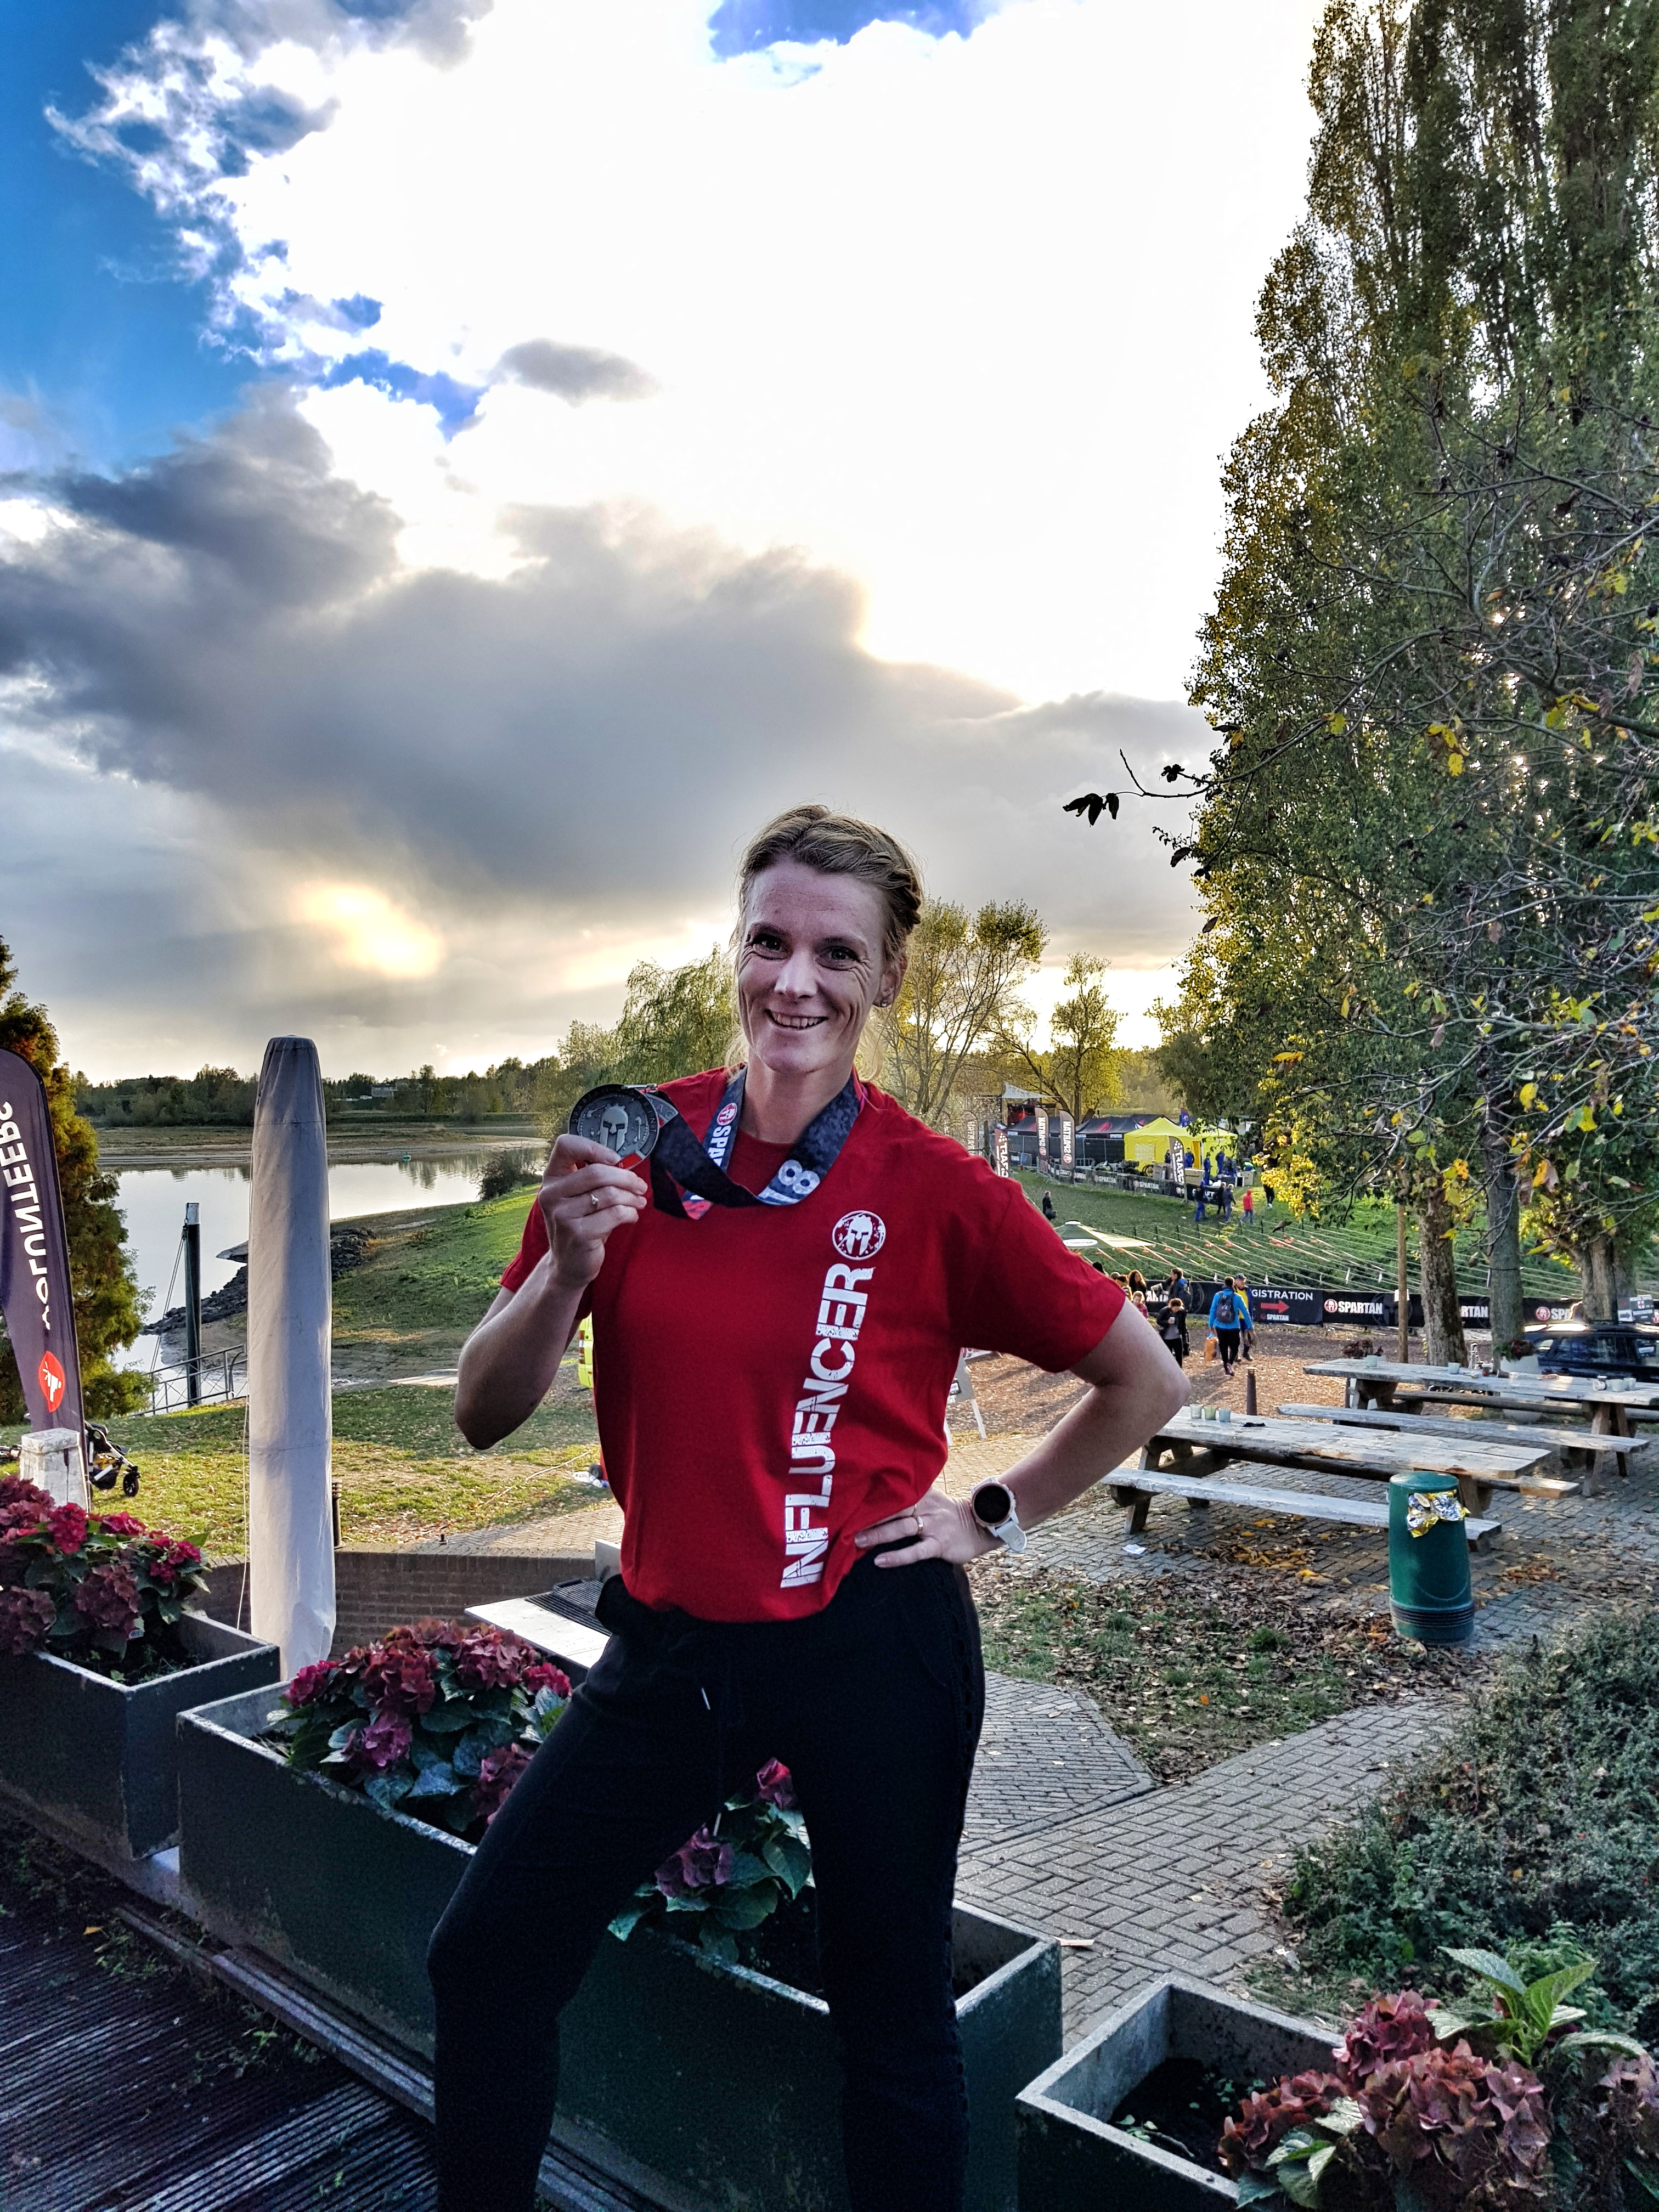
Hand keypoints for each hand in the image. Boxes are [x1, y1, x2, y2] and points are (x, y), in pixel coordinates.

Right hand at [537, 1135, 648, 1290]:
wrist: (568, 1264)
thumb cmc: (580, 1224)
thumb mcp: (578, 1198)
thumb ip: (592, 1179)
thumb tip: (626, 1165)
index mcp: (552, 1178)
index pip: (566, 1145)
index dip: (593, 1147)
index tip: (615, 1159)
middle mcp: (551, 1194)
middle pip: (597, 1172)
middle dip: (626, 1178)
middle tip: (639, 1185)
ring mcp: (562, 1215)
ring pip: (609, 1194)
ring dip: (631, 1197)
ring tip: (639, 1202)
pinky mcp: (577, 1233)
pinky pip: (615, 1214)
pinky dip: (630, 1213)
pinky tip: (631, 1216)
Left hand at [853, 1488, 997, 1567]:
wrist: (981, 1525)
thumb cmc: (948, 1514)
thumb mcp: (930, 1497)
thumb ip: (909, 1495)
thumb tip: (878, 1493)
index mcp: (921, 1493)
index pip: (893, 1490)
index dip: (871, 1495)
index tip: (849, 1498)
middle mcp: (925, 1507)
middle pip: (892, 1509)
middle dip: (868, 1516)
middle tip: (844, 1522)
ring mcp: (933, 1526)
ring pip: (901, 1528)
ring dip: (877, 1534)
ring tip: (857, 1541)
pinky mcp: (940, 1545)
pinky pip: (916, 1551)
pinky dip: (897, 1556)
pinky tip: (880, 1561)